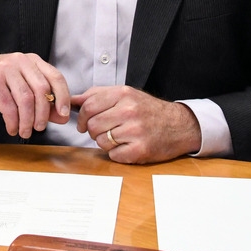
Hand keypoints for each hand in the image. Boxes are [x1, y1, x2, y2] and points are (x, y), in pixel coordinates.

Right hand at [0, 53, 70, 137]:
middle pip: (41, 90)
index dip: (63, 97)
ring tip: (25, 131)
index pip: (55, 77)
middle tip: (40, 127)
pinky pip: (8, 106)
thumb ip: (42, 99)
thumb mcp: (21, 84)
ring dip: (28, 121)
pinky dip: (13, 121)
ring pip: (25, 100)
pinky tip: (12, 128)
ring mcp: (6, 70)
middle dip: (44, 113)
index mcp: (32, 61)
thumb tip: (61, 117)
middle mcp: (20, 62)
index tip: (64, 114)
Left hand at [74, 86, 201, 163]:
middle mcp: (129, 111)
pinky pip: (113, 155)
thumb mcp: (125, 94)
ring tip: (119, 137)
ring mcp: (136, 131)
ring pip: (101, 141)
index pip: (88, 106)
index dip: (81, 117)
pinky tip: (128, 146)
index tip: (83, 123)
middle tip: (104, 131)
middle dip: (93, 131)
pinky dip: (117, 154)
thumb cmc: (148, 110)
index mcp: (123, 94)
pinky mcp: (141, 150)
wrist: (179, 125)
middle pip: (92, 125)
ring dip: (105, 142)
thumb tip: (71, 101)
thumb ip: (97, 95)